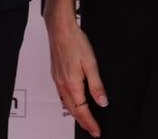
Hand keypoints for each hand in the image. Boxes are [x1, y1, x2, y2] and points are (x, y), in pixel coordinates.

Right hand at [46, 13, 106, 136]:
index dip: (90, 123)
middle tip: (92, 130)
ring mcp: (57, 80)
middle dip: (83, 122)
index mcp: (72, 84)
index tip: (97, 131)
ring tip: (84, 120)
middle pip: (73, 110)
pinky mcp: (55, 74)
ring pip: (66, 103)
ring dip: (76, 114)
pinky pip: (61, 95)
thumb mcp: (91, 64)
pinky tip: (73, 102)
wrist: (60, 29)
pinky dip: (69, 104)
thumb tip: (102, 102)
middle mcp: (62, 85)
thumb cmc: (75, 42)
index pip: (82, 111)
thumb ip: (96, 85)